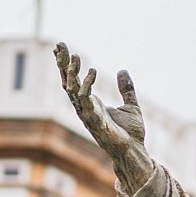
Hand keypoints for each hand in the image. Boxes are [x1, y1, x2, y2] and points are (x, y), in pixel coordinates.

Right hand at [55, 42, 152, 189]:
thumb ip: (126, 89)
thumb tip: (122, 70)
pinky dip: (87, 85)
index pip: (73, 81)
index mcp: (91, 103)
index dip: (66, 65)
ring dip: (72, 73)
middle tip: (60, 45)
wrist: (135, 151)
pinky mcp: (95, 120)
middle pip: (67, 82)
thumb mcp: (131, 105)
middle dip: (62, 64)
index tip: (61, 47)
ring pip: (73, 90)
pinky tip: (92, 70)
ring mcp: (88, 114)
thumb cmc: (131, 133)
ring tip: (76, 56)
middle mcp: (85, 108)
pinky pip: (87, 100)